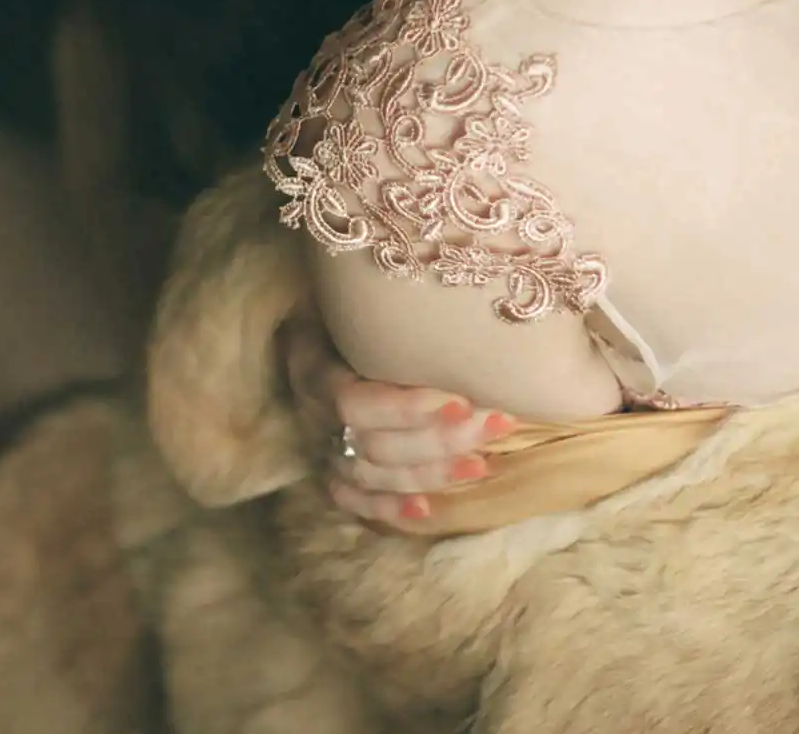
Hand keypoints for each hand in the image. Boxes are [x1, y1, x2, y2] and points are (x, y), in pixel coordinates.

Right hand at [280, 309, 515, 530]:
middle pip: (375, 445)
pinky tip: (427, 511)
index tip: (460, 400)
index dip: (407, 410)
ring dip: (430, 474)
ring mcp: (321, 449)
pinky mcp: (331, 471)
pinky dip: (390, 509)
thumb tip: (433, 288)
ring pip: (374, 475)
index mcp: (314, 373)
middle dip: (440, 440)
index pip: (356, 405)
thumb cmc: (336, 306)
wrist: (303, 324)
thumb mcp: (343, 298)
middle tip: (496, 423)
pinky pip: (357, 500)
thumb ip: (376, 307)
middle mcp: (315, 419)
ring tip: (482, 464)